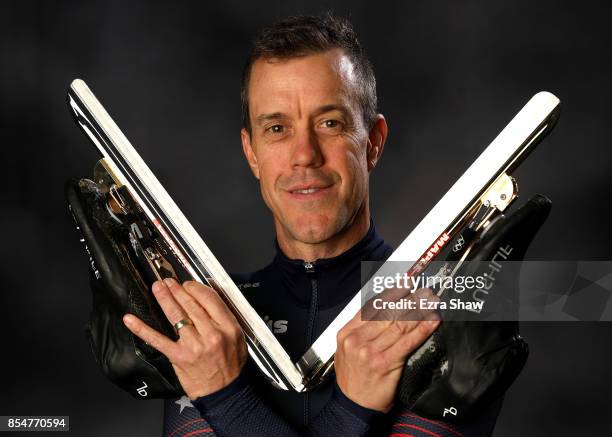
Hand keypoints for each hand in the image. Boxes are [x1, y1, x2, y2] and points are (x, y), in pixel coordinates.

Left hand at [122, 278, 247, 399]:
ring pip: (176, 316)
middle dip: (177, 289)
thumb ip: (225, 318)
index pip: (210, 299)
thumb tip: (208, 299)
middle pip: (191, 304)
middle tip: (168, 281)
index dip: (196, 288)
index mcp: (228, 326)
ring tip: (157, 288)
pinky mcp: (179, 356)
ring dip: (165, 298)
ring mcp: (194, 345)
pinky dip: (142, 328)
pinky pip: (158, 339)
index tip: (188, 284)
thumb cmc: (231, 365)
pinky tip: (131, 320)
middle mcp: (212, 334)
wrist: (225, 391)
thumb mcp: (238, 337)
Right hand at [335, 287, 439, 412]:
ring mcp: (371, 351)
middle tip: (423, 290)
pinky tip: (431, 321)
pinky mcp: (385, 363)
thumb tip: (382, 310)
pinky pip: (407, 342)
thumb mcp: (347, 349)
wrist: (352, 404)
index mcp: (347, 333)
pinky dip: (422, 329)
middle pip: (387, 312)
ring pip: (399, 324)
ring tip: (430, 301)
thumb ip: (361, 329)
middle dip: (409, 299)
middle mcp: (358, 339)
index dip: (391, 293)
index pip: (372, 306)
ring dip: (418, 310)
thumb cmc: (353, 378)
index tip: (405, 284)